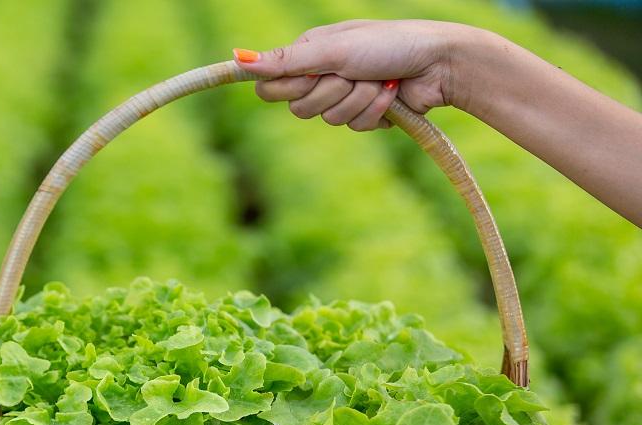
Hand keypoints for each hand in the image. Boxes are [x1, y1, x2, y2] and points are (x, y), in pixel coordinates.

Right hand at [233, 20, 486, 130]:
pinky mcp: (365, 115)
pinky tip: (391, 94)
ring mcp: (344, 96)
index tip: (310, 77)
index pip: (270, 86)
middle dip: (331, 93)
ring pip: (329, 120)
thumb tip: (239, 59)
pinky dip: (375, 112)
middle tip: (353, 73)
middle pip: (299, 109)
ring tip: (380, 81)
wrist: (439, 63)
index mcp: (309, 53)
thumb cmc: (389, 44)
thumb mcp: (335, 50)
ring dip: (358, 101)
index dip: (287, 88)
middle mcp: (322, 75)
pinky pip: (354, 127)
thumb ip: (287, 61)